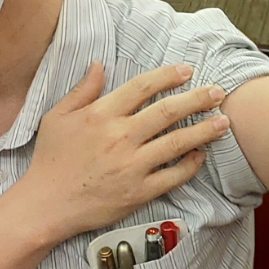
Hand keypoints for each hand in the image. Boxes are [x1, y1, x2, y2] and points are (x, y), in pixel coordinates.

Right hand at [22, 61, 228, 237]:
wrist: (45, 205)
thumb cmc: (50, 160)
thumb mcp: (57, 117)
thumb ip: (82, 90)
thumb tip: (98, 64)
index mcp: (101, 115)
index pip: (142, 87)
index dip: (168, 76)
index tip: (187, 70)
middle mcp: (120, 137)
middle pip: (168, 111)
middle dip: (197, 99)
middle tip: (219, 91)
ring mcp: (131, 166)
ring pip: (177, 142)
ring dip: (203, 130)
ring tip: (223, 121)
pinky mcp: (138, 191)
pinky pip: (173, 176)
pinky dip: (190, 165)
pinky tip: (200, 155)